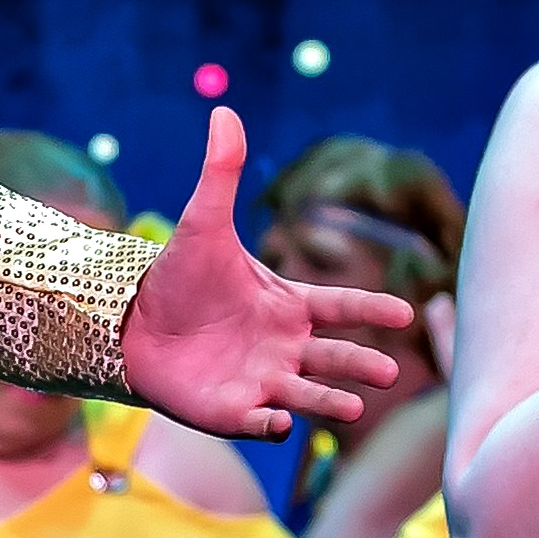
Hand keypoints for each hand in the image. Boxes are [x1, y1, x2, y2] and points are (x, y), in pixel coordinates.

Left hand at [115, 110, 412, 437]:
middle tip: (387, 372)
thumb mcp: (201, 223)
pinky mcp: (233, 412)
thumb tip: (224, 112)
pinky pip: (260, 422)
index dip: (371, 309)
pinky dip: (272, 425)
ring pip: (307, 394)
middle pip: (334, 356)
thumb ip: (220, 175)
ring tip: (355, 409)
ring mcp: (263, 381)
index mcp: (289, 305)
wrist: (132, 324)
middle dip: (360, 364)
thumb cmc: (178, 277)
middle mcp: (285, 347)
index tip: (406, 313)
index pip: (341, 307)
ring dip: (330, 401)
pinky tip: (283, 423)